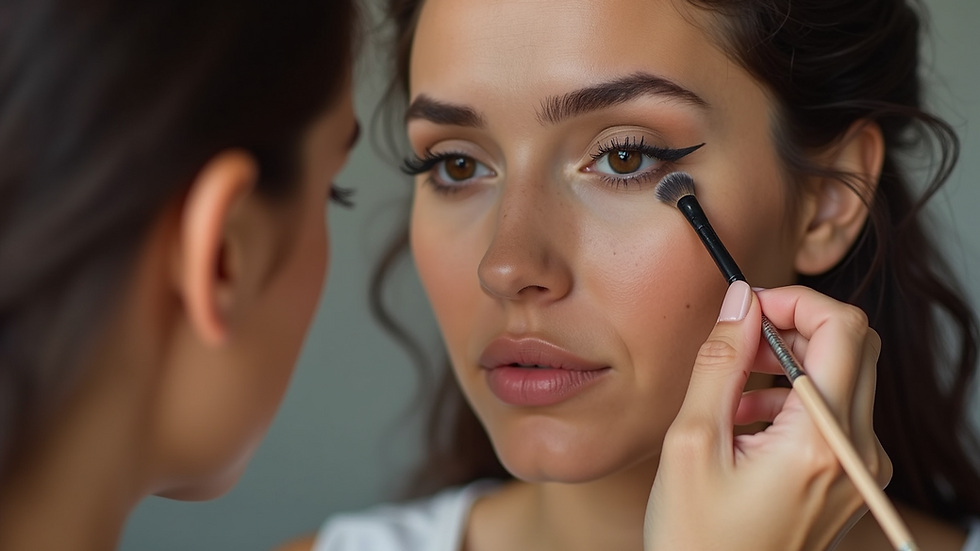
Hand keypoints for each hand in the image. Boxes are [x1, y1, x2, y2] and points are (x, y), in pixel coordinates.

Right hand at [644, 281, 890, 550]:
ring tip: (730, 387)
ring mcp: (859, 470)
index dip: (795, 300)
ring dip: (790, 362)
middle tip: (740, 339)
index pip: (842, 329)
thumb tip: (741, 301)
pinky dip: (793, 397)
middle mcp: (856, 454)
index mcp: (819, 442)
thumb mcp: (692, 442)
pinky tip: (745, 418)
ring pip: (845, 376)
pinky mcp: (849, 480)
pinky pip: (835, 413)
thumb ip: (719, 363)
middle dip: (794, 325)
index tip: (750, 306)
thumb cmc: (697, 537)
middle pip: (854, 345)